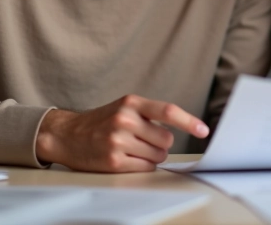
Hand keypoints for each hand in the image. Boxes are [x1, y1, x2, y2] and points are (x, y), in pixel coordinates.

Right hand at [35, 95, 208, 172]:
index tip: (203, 130)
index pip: (168, 111)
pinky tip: (126, 158)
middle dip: (161, 144)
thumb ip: (149, 114)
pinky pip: (145, 168)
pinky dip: (142, 165)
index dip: (189, 121)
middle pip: (167, 140)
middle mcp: (125, 120)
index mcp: (131, 103)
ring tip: (133, 149)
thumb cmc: (101, 121)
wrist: (67, 135)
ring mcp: (118, 141)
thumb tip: (182, 128)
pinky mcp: (114, 161)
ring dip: (152, 156)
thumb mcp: (124, 107)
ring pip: (158, 156)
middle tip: (144, 141)